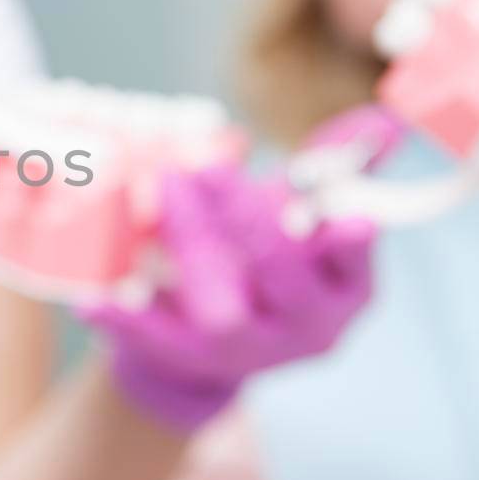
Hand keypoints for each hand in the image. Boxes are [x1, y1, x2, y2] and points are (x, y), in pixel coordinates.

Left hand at [79, 108, 392, 432]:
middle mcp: (306, 327)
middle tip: (210, 167)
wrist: (217, 343)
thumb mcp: (306, 213)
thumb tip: (385, 118)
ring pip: (224, 312)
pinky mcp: (191, 361)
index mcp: (346, 288)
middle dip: (251, 221)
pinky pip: (156, 342)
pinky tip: (93, 300)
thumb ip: (341, 167)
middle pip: (282, 277)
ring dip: (195, 248)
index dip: (348, 241)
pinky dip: (126, 322)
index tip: (345, 216)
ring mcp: (247, 350)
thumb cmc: (271, 257)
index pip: (352, 261)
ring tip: (166, 189)